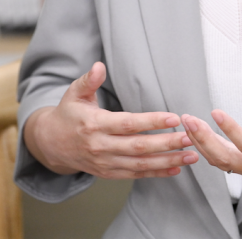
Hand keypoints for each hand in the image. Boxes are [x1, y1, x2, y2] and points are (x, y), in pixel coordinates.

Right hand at [24, 62, 198, 178]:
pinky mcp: (108, 173)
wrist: (50, 143)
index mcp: (94, 125)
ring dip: (167, 161)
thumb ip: (88, 80)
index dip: (151, 121)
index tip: (173, 118)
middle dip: (166, 143)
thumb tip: (98, 66)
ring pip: (140, 164)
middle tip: (190, 138)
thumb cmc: (68, 114)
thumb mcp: (74, 93)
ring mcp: (104, 163)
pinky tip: (176, 169)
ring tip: (191, 156)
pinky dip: (156, 173)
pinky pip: (135, 175)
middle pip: (138, 147)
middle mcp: (100, 146)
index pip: (127, 124)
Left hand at [181, 109, 241, 191]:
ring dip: (202, 144)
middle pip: (224, 158)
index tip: (216, 112)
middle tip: (189, 119)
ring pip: (220, 162)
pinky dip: (208, 149)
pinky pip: (223, 162)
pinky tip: (200, 137)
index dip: (230, 130)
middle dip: (204, 139)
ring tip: (188, 124)